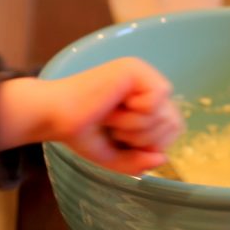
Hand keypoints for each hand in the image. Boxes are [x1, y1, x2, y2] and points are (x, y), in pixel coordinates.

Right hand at [0, 57, 183, 174]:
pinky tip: (114, 108)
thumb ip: (140, 161)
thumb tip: (163, 158)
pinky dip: (135, 116)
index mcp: (144, 97)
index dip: (153, 144)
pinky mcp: (135, 68)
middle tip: (116, 130)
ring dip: (137, 128)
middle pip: (174, 122)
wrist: (54, 116)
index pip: (173, 127)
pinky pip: (156, 100)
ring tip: (112, 118)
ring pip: (166, 113)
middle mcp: (146, 82)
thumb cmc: (80, 132)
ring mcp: (141, 73)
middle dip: (145, 139)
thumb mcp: (115, 156)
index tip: (123, 138)